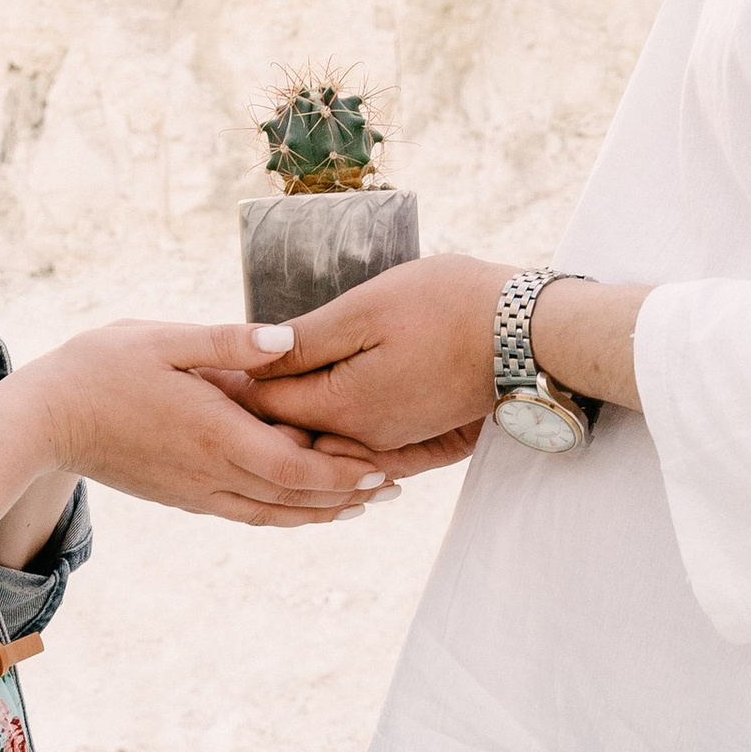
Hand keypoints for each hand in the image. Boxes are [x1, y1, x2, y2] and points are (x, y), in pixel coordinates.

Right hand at [27, 321, 399, 528]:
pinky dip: (283, 514)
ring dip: (320, 513)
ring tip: (361, 503)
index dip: (344, 476)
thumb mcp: (164, 340)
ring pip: (272, 515)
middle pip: (294, 500)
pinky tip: (300, 504)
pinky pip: (245, 514)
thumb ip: (227, 342)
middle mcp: (211, 473)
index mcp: (214, 433)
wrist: (45, 421)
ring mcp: (196, 491)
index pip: (295, 470)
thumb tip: (287, 339)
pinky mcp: (183, 496)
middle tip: (393, 487)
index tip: (384, 469)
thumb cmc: (101, 368)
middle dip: (347, 497)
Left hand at [242, 256, 511, 463]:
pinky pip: (359, 444)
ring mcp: (392, 443)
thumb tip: (253, 358)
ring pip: (324, 439)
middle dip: (261, 403)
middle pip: (290, 430)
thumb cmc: (449, 307)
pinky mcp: (416, 439)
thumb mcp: (366, 308)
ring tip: (276, 378)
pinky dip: (334, 429)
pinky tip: (327, 402)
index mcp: (342, 405)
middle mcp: (362, 438)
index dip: (238, 378)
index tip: (222, 355)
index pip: (264, 404)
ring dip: (296, 416)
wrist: (528, 334)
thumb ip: (306, 339)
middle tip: (236, 368)